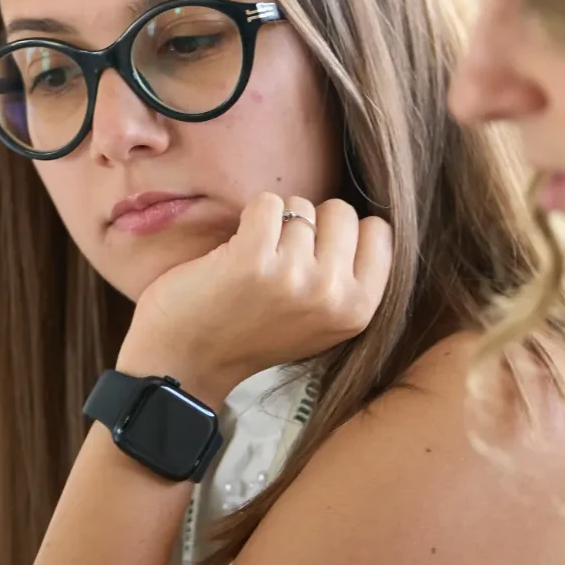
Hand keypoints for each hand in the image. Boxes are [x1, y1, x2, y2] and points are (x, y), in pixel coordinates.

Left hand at [118, 194, 391, 404]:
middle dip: (310, 224)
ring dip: (274, 225)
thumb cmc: (251, 333)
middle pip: (341, 211)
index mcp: (359, 310)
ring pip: (300, 206)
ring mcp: (294, 276)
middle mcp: (333, 294)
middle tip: (279, 259)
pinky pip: (267, 203)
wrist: (186, 361)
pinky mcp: (253, 259)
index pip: (379, 231)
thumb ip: (348, 279)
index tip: (315, 254)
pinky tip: (236, 250)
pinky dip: (250, 217)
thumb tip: (364, 221)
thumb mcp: (321, 320)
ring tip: (255, 263)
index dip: (344, 232)